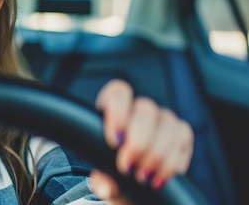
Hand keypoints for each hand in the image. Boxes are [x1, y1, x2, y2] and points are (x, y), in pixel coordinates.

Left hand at [89, 79, 193, 203]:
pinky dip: (173, 161)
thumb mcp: (104, 179)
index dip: (118, 113)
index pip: (119, 93)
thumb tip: (104, 184)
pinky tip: (161, 176)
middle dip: (139, 142)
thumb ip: (102, 181)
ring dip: (158, 154)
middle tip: (128, 167)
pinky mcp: (181, 133)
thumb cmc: (114, 177)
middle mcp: (138, 110)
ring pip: (168, 123)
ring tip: (143, 176)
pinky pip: (184, 137)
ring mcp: (162, 119)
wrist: (134, 192)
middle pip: (146, 108)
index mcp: (112, 109)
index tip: (115, 141)